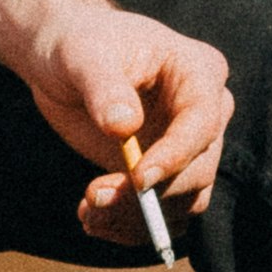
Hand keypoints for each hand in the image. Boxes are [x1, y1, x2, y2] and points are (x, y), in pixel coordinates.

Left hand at [20, 7, 232, 252]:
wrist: (65, 61)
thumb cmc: (80, 45)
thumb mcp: (84, 56)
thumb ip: (104, 87)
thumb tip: (123, 127)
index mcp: (199, 71)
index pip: (203, 122)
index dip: (176, 155)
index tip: (137, 180)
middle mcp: (206, 113)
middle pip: (199, 169)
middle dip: (149, 194)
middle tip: (95, 197)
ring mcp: (189, 147)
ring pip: (185, 201)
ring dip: (139, 219)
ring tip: (89, 214)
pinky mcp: (167, 174)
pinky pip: (164, 214)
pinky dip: (131, 226)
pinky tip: (92, 218)